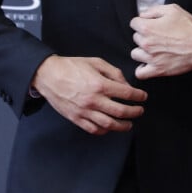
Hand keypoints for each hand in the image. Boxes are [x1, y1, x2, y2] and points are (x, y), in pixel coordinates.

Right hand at [32, 55, 146, 134]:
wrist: (49, 75)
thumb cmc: (71, 66)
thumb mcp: (96, 62)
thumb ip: (114, 73)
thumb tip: (126, 85)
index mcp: (100, 84)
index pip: (126, 94)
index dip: (138, 96)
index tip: (143, 97)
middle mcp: (93, 100)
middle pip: (121, 112)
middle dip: (134, 112)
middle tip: (140, 111)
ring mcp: (84, 111)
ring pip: (109, 124)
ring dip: (123, 126)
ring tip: (129, 124)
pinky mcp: (76, 118)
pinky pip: (94, 129)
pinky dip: (105, 130)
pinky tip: (110, 127)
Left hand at [130, 4, 191, 79]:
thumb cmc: (189, 27)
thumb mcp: (172, 10)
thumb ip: (153, 10)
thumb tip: (143, 15)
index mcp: (147, 27)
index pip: (134, 23)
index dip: (142, 22)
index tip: (150, 25)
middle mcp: (146, 43)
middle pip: (135, 38)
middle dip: (144, 36)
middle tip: (157, 36)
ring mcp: (151, 58)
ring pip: (135, 54)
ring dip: (142, 51)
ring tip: (152, 50)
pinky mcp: (158, 70)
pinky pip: (140, 73)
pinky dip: (142, 69)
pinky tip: (148, 64)